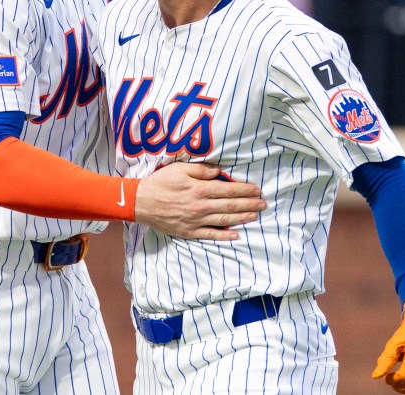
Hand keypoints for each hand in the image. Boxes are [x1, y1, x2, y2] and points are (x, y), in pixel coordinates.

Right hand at [134, 163, 265, 240]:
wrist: (141, 202)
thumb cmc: (160, 182)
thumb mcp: (180, 169)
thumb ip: (201, 170)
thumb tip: (219, 172)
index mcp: (199, 189)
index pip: (228, 190)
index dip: (245, 190)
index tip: (257, 190)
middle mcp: (201, 206)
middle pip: (230, 206)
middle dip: (249, 204)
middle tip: (263, 204)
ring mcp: (196, 221)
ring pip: (224, 221)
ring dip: (242, 218)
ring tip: (256, 216)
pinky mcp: (189, 232)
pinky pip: (210, 235)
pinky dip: (224, 236)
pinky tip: (236, 235)